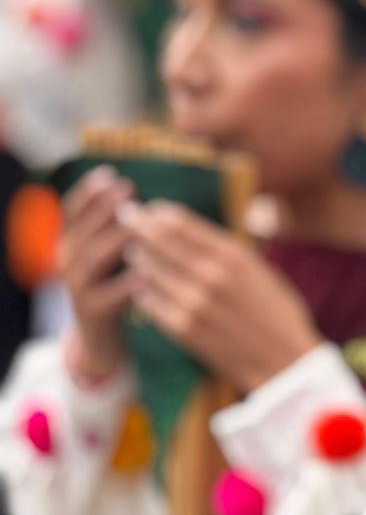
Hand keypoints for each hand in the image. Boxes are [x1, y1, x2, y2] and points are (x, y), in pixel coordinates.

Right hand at [60, 166, 135, 382]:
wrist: (102, 340)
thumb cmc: (113, 286)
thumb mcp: (109, 255)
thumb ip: (115, 229)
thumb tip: (135, 193)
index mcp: (71, 244)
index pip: (71, 211)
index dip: (88, 192)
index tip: (110, 174)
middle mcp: (67, 264)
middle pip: (82, 231)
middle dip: (104, 208)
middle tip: (127, 189)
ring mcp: (78, 289)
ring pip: (94, 260)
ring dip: (116, 238)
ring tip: (139, 224)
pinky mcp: (94, 312)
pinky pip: (111, 295)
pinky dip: (129, 281)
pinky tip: (149, 269)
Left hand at [123, 203, 320, 393]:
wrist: (282, 360)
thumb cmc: (276, 313)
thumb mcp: (259, 270)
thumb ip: (226, 251)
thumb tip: (190, 230)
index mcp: (233, 256)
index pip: (182, 223)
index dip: (160, 212)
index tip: (151, 209)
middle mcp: (211, 275)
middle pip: (160, 240)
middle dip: (138, 225)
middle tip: (125, 217)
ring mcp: (194, 302)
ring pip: (149, 269)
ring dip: (138, 256)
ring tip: (133, 252)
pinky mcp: (183, 328)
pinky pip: (149, 301)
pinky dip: (143, 289)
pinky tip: (142, 285)